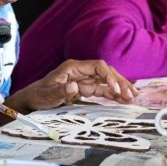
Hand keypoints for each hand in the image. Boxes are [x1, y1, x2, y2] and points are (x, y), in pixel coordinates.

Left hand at [8, 59, 136, 112]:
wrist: (33, 99)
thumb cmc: (39, 95)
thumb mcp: (49, 94)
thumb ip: (61, 90)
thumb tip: (75, 87)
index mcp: (73, 67)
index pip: (98, 66)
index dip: (108, 76)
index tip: (115, 90)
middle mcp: (81, 71)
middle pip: (106, 73)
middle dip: (119, 82)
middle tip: (131, 95)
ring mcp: (84, 79)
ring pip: (107, 81)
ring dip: (120, 88)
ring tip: (133, 96)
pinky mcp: (85, 88)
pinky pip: (102, 89)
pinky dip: (113, 94)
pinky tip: (124, 98)